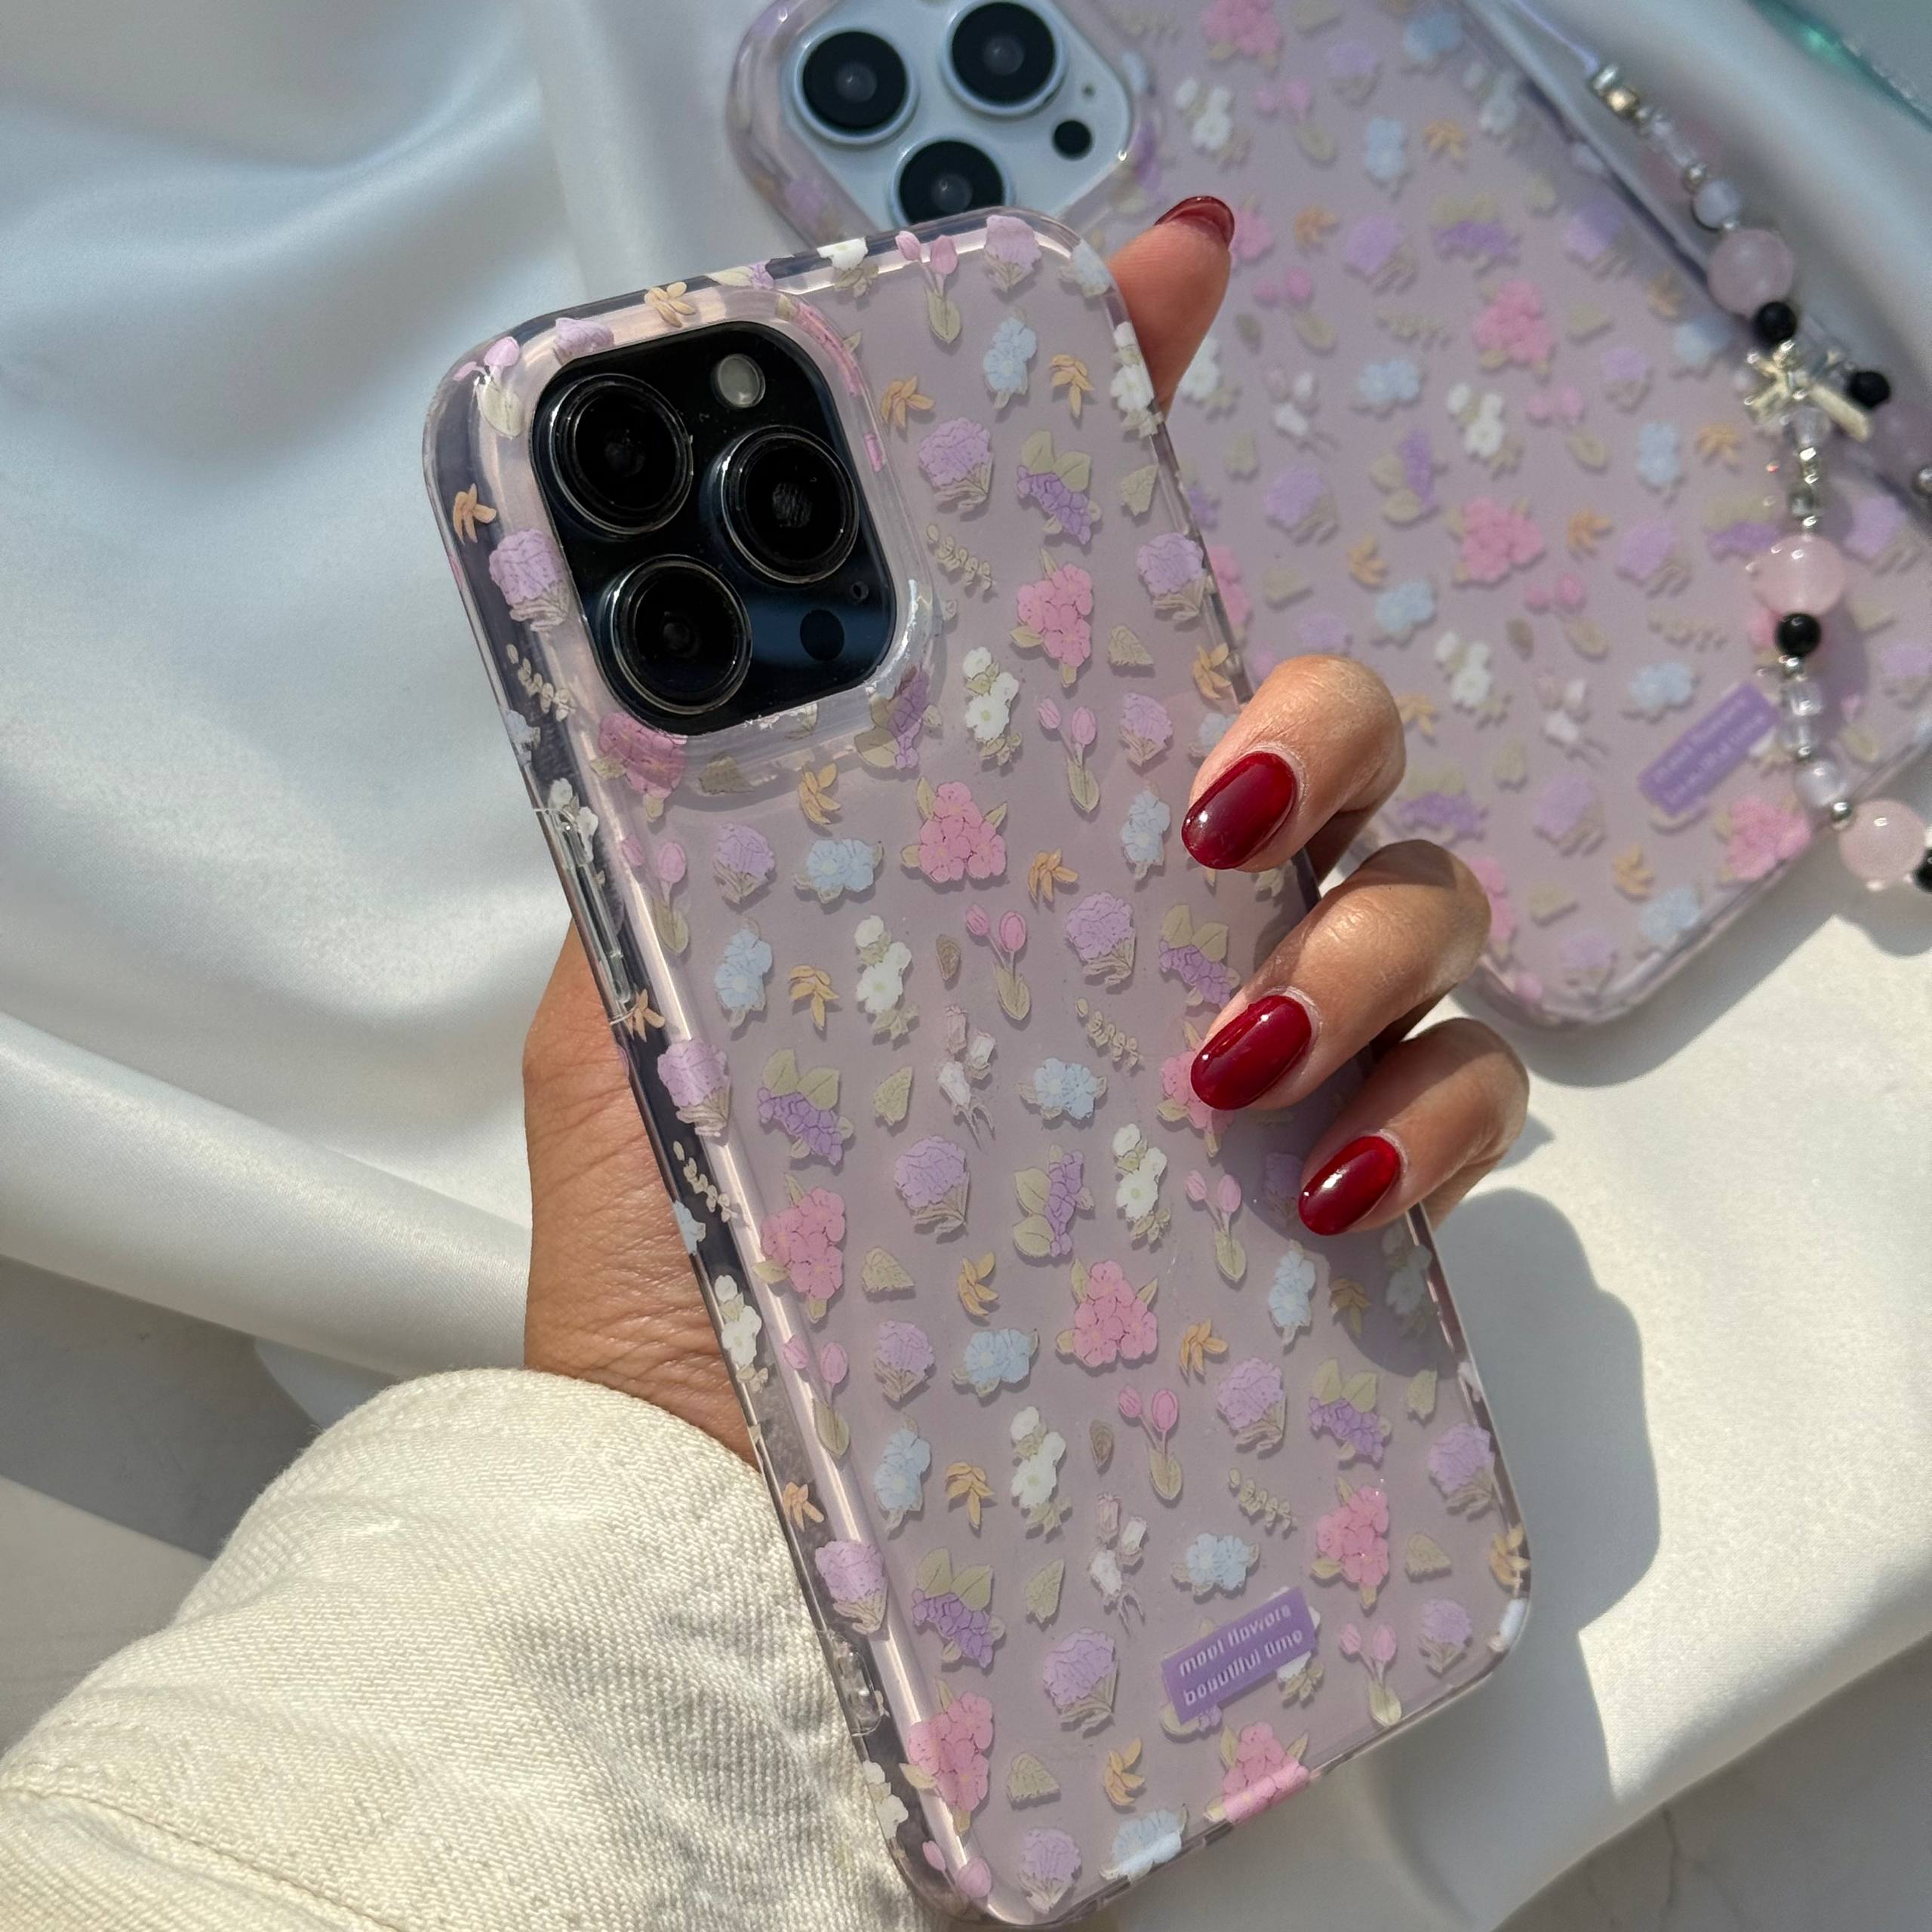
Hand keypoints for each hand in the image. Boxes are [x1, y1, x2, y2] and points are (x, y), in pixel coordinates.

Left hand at [523, 202, 1525, 1457]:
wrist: (712, 1479)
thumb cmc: (674, 1223)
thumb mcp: (637, 973)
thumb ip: (673, 803)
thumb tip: (666, 606)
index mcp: (1001, 824)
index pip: (1101, 589)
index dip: (1145, 408)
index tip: (1176, 266)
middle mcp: (1145, 911)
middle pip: (1322, 729)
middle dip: (1308, 729)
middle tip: (1201, 820)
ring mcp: (1250, 1048)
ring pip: (1424, 898)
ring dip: (1371, 936)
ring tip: (1228, 1052)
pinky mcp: (1313, 1195)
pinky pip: (1463, 1108)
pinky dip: (1429, 1120)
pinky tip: (1315, 1183)